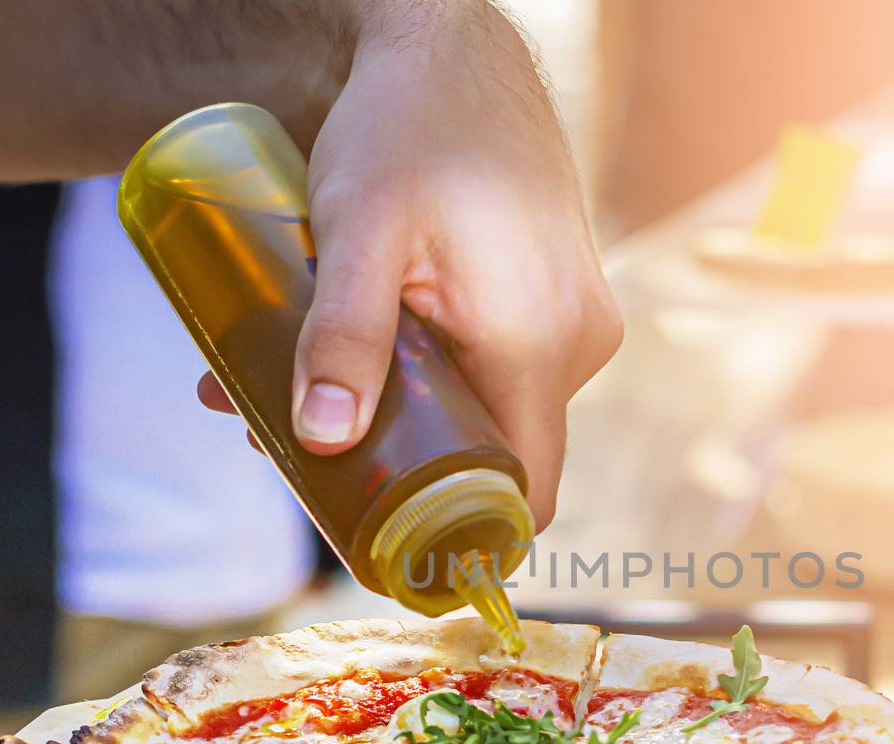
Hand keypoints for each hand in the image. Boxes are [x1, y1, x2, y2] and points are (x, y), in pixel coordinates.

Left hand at [197, 1, 621, 528]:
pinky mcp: (567, 301)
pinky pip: (512, 368)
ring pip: (501, 410)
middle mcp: (580, 345)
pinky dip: (450, 375)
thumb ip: (340, 335)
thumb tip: (317, 442)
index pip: (530, 493)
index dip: (466, 536)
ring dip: (423, 415)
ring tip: (323, 379)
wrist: (461, 49)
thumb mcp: (358, 228)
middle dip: (412, 468)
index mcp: (539, 344)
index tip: (390, 544)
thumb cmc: (410, 125)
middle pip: (504, 455)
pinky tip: (383, 343)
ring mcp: (581, 322)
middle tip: (312, 450)